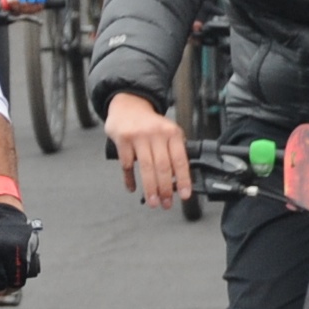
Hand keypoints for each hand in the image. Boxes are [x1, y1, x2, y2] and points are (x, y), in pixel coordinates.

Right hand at [106, 91, 191, 206]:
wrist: (129, 104)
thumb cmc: (150, 124)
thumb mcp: (168, 132)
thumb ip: (173, 152)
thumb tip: (179, 181)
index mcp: (172, 133)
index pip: (180, 160)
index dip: (184, 179)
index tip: (185, 195)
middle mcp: (157, 133)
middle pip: (163, 167)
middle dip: (165, 189)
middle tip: (166, 203)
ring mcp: (139, 136)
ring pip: (146, 168)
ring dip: (150, 189)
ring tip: (153, 202)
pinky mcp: (123, 139)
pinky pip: (127, 165)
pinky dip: (130, 179)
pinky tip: (132, 187)